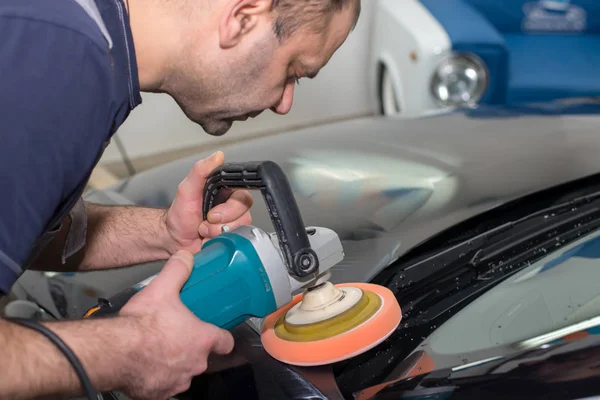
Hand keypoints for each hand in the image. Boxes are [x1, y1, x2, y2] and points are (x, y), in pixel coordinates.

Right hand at [119, 250, 234, 398]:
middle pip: (202, 358)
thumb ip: (177, 270)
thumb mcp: (162, 288)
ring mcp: (178, 382)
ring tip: (157, 350)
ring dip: (174, 364)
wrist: (114, 352)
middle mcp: (195, 364)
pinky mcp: (159, 395)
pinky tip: (145, 366)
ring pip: (183, 373)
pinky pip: (163, 387)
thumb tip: (185, 256)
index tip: (215, 333)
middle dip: (190, 348)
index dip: (221, 337)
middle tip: (175, 335)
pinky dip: (156, 379)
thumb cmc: (142, 324)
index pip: (225, 342)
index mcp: (202, 339)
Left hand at [163, 151, 252, 253]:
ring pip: (240, 229)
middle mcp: (234, 207)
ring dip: (217, 233)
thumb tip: (217, 156)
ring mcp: (234, 224)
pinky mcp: (232, 239)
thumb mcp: (187, 188)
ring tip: (204, 230)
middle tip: (206, 221)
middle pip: (244, 214)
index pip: (243, 196)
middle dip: (221, 222)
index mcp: (227, 192)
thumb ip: (201, 170)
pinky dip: (219, 242)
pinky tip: (210, 239)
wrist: (173, 238)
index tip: (213, 213)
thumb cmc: (180, 214)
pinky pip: (236, 242)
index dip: (230, 207)